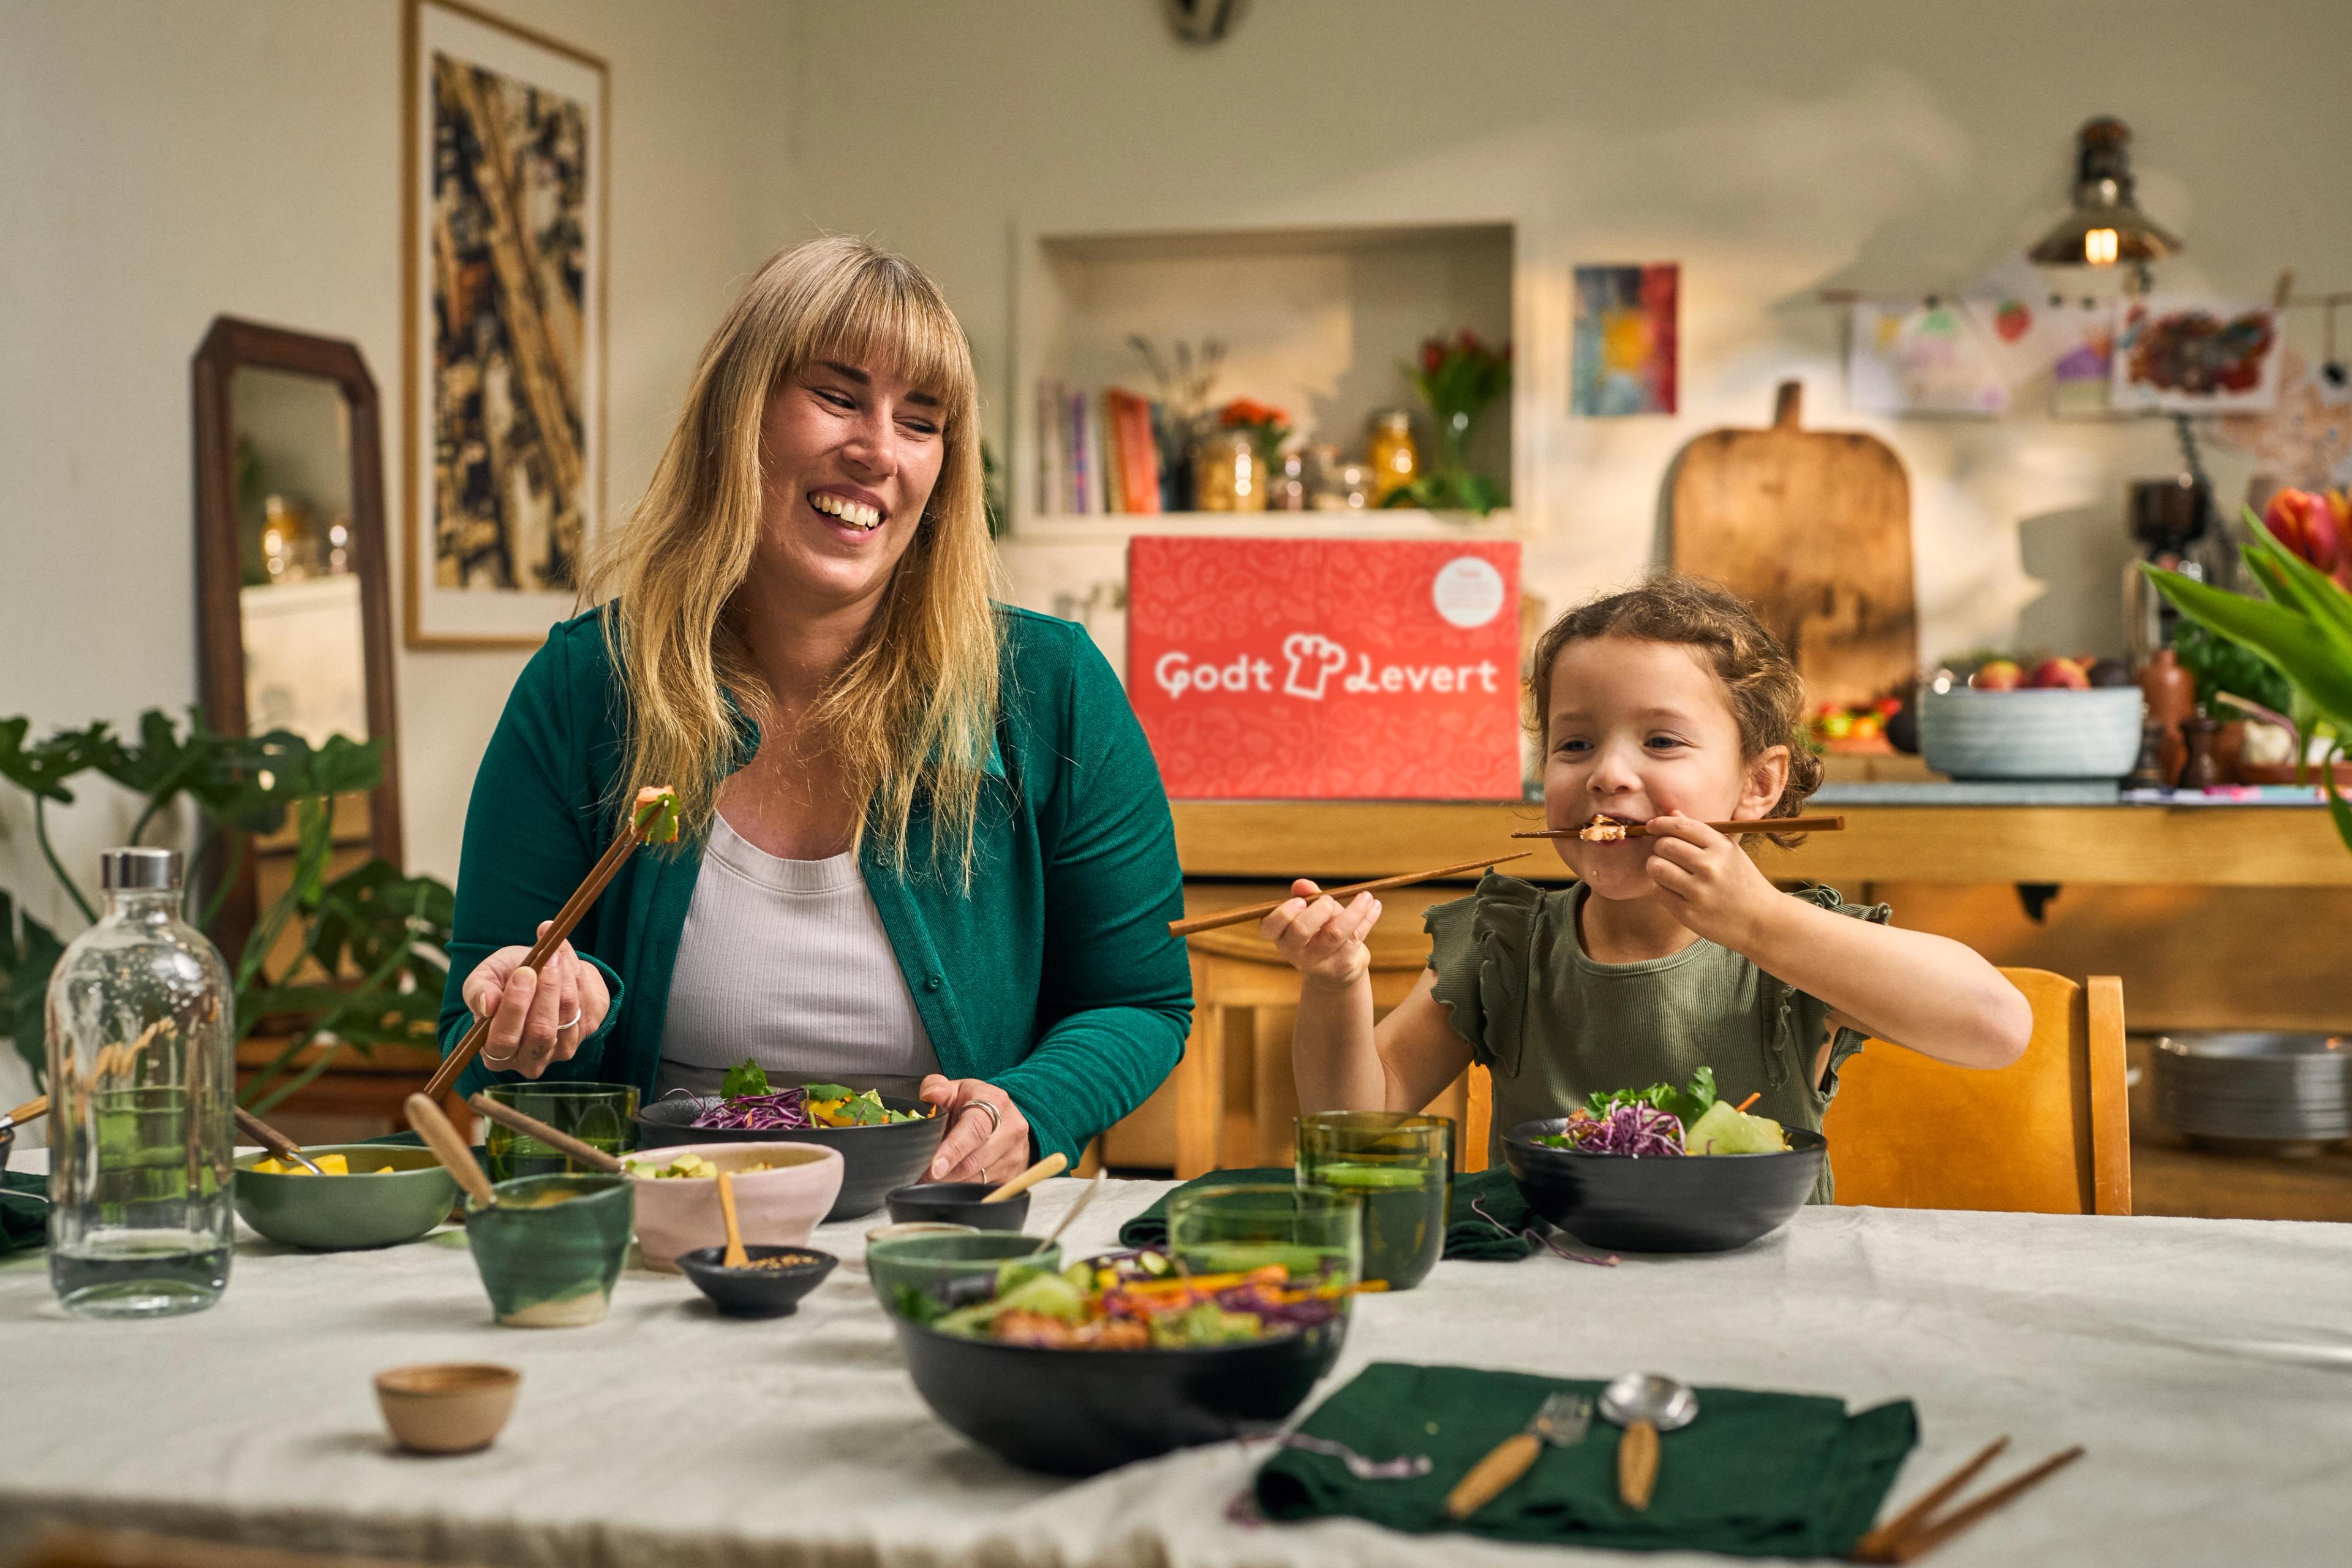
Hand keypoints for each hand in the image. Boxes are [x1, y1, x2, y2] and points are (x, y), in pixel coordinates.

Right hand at [461, 922, 610, 1079]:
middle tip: (547, 960)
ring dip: (564, 979)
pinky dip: (579, 978)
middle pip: (541, 1031)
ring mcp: (562, 1050)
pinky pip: (587, 1004)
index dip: (515, 1007)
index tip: (524, 973)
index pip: (504, 1040)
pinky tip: (567, 962)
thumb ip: (478, 989)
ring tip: (556, 954)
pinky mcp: (588, 1030)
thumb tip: (486, 1005)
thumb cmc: (508, 978)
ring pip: (568, 1016)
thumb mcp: (486, 976)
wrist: (544, 971)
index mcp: (496, 1054)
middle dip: (546, 991)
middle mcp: (530, 1060)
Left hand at [918, 1075, 1031, 1183]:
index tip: (935, 1167)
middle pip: (972, 1162)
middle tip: (919, 1174)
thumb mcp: (956, 1089)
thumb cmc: (976, 1104)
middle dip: (942, 1173)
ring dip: (949, 1181)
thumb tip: (930, 1094)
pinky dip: (961, 1187)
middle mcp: (1010, 1130)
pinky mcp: (1012, 1174)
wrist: (1006, 1118)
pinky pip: (982, 1188)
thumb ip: (937, 1087)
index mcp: (995, 1103)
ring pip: (975, 1180)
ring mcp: (1014, 1155)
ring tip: (932, 1174)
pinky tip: (951, 1178)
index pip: (974, 1130)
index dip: (953, 1150)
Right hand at [1259, 879, 1380, 988]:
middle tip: (1330, 900)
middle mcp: (1294, 952)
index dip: (1283, 913)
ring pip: (1334, 933)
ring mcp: (1317, 963)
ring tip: (1366, 896)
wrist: (1337, 972)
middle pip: (1301, 930)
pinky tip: (1375, 906)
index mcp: (1281, 936)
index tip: (1301, 901)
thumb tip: (1301, 884)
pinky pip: (1355, 938)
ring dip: (1353, 910)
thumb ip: (1308, 898)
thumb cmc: (1321, 934)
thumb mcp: (1313, 914)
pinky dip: (1367, 918)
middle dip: (1319, 909)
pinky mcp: (1340, 967)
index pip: (1270, 927)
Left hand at [1642, 815, 1780, 947]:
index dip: (1660, 824)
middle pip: (1664, 845)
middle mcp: (1710, 867)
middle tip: (1665, 854)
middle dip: (1659, 847)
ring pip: (1657, 867)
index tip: (1651, 826)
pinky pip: (1658, 890)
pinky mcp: (1688, 912)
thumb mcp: (1728, 851)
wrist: (1760, 919)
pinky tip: (1672, 888)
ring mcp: (1699, 891)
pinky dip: (1660, 886)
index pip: (1680, 826)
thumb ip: (1700, 833)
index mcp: (1721, 847)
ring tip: (1665, 870)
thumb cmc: (1741, 880)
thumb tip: (1672, 814)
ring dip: (1655, 866)